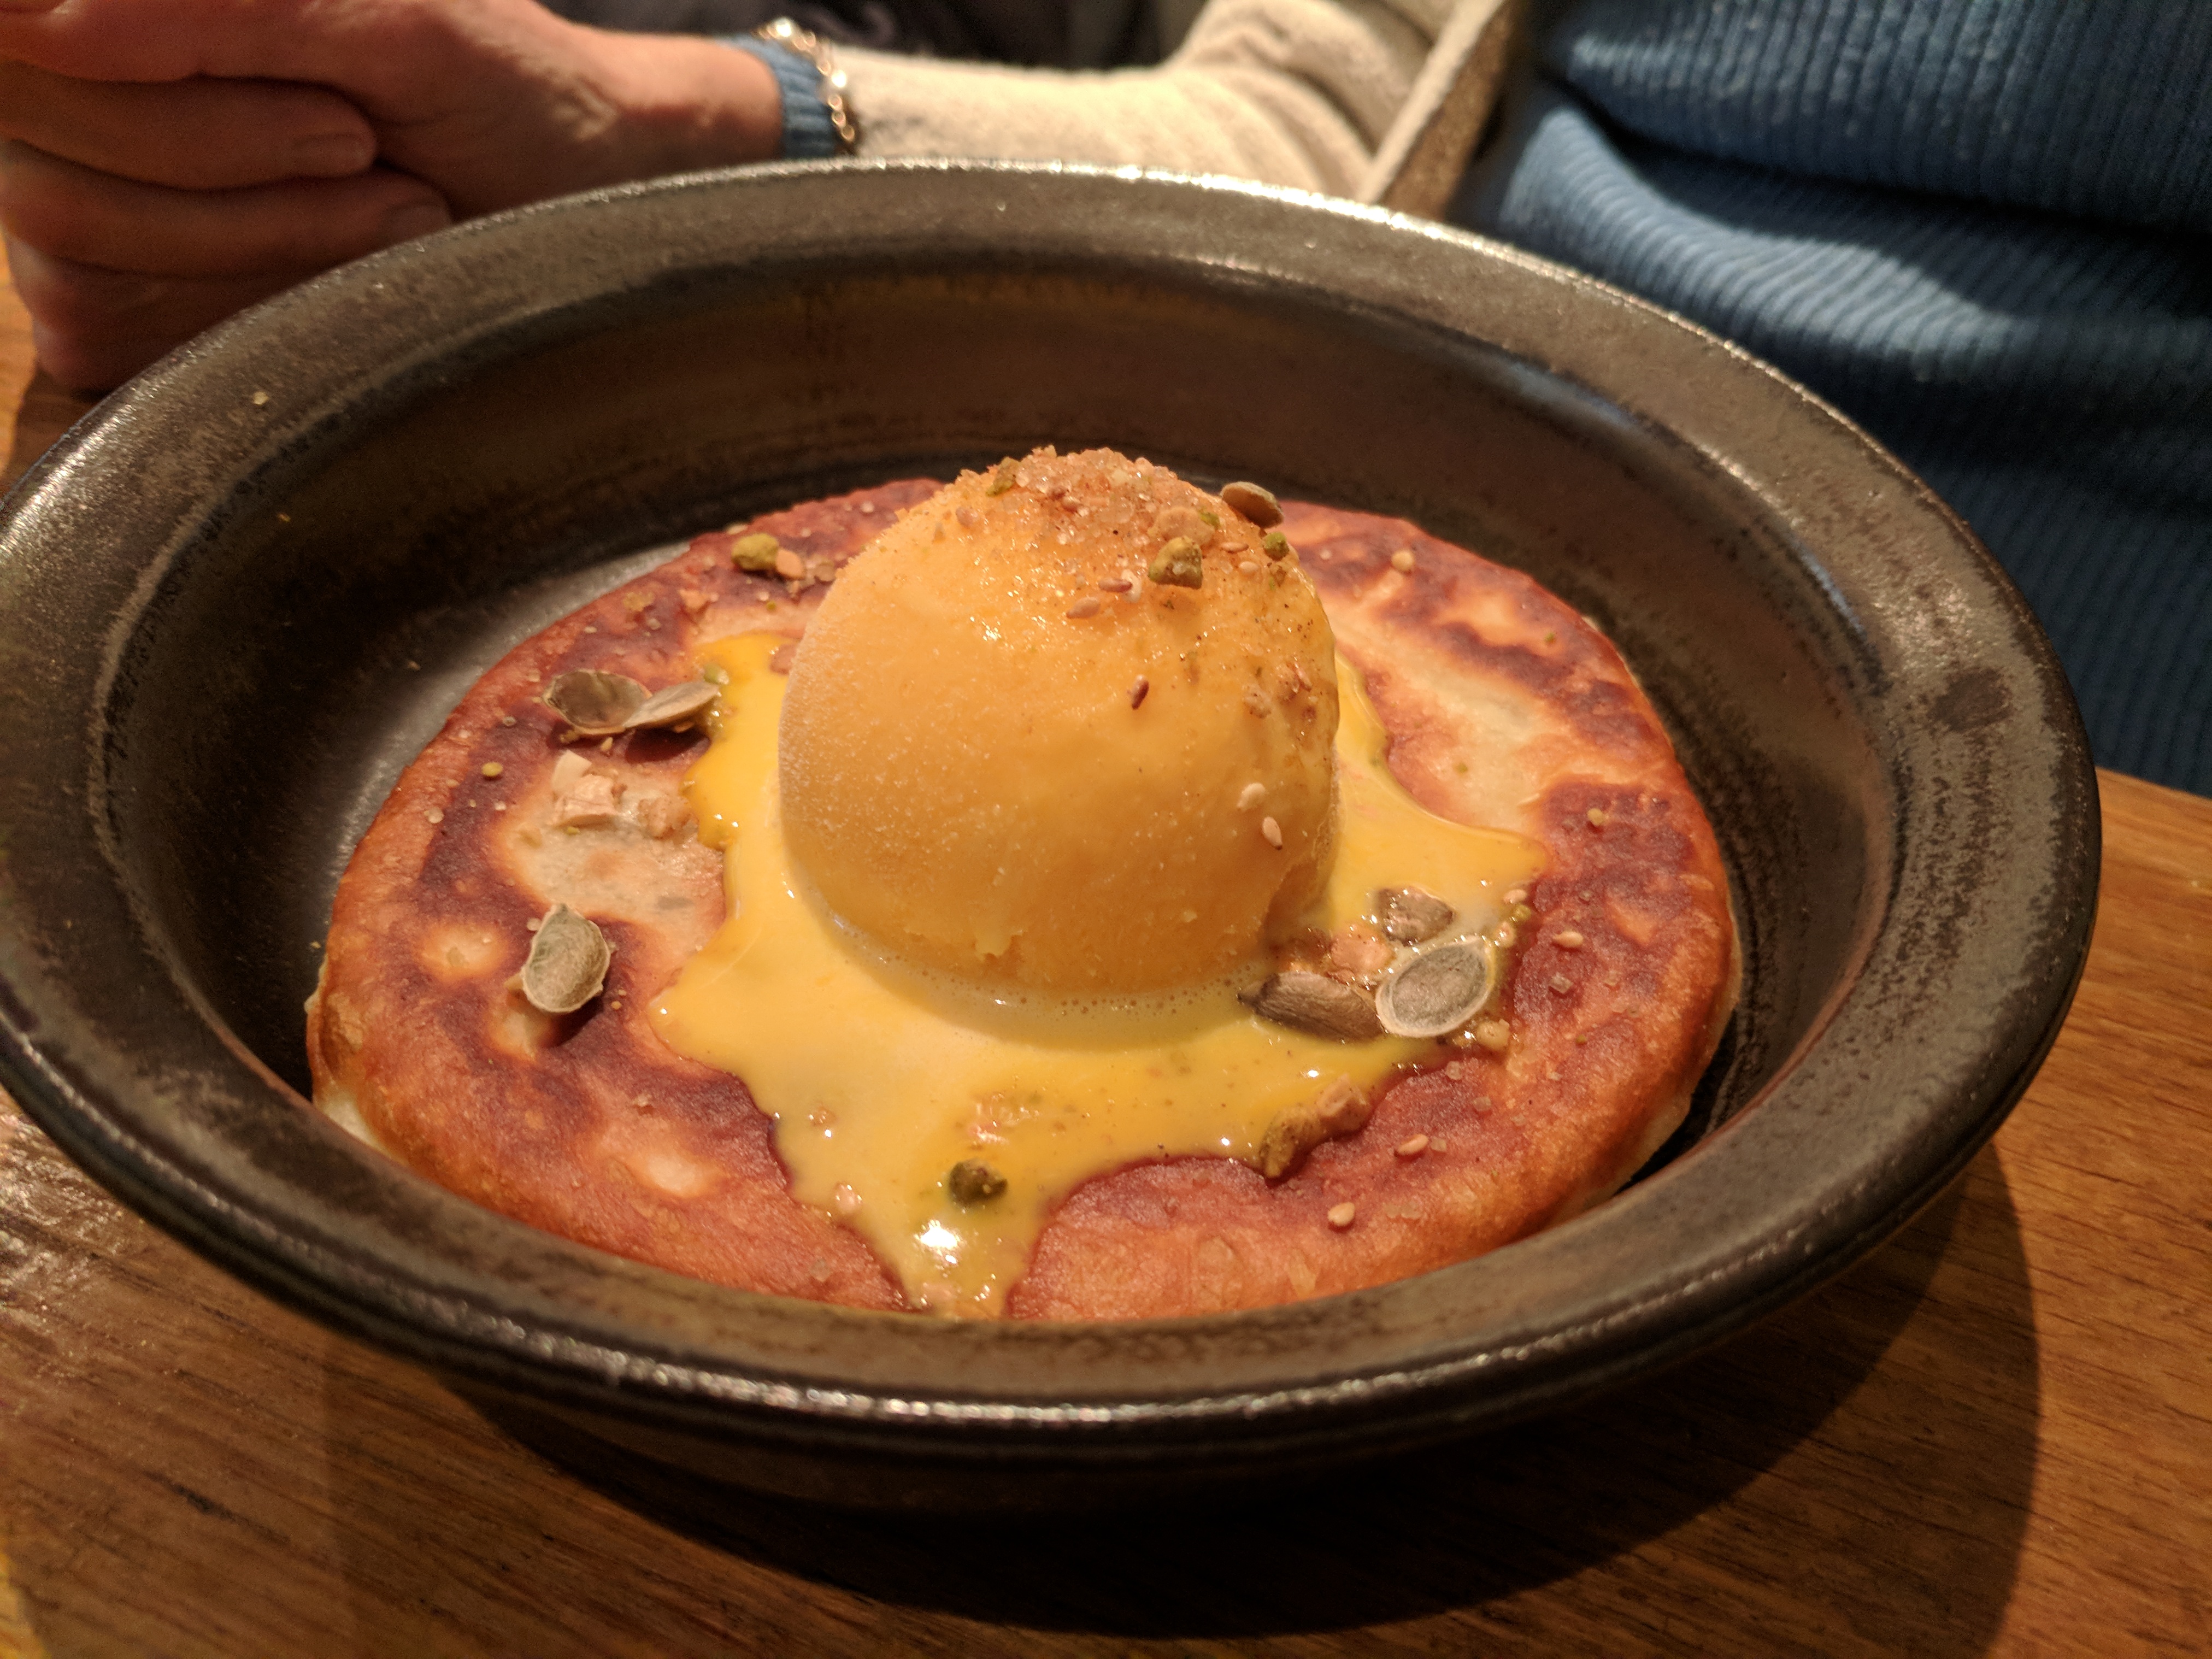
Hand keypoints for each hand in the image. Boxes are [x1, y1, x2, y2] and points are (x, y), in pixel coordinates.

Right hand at [0, 0, 782, 388]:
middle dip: (228, 149)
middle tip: (363, 143)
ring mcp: (90, 219)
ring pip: (74, 241)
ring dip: (266, 231)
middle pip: (38, 141)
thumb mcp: (395, 22)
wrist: (589, 205)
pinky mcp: (127, 326)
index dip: (119, 83)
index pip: (22, 38)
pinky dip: (256, 311)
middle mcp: (76, 105)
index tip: (286, 96)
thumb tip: (39, 18)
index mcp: (129, 14)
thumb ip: (221, 10)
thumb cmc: (503, 89)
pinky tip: (351, 282)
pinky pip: (107, 333)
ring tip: (392, 208)